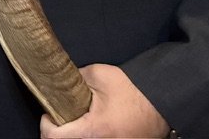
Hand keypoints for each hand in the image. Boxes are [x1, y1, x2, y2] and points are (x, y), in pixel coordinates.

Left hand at [40, 64, 170, 137]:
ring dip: (73, 135)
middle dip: (59, 132)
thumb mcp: (97, 75)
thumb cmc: (132, 90)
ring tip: (76, 122)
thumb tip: (57, 83)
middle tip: (61, 117)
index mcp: (93, 131)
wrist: (161, 103)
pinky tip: (90, 128)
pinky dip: (87, 137)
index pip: (52, 137)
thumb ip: (73, 80)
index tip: (50, 112)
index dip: (47, 123)